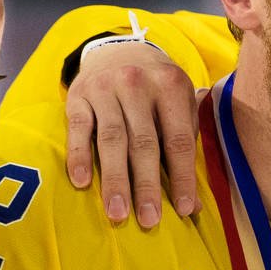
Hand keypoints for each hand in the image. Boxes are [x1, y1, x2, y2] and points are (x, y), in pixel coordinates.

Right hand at [65, 36, 200, 226]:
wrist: (117, 49)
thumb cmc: (155, 89)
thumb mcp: (179, 105)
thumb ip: (185, 148)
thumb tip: (192, 204)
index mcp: (171, 86)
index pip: (178, 140)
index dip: (181, 176)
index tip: (182, 209)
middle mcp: (138, 84)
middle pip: (144, 143)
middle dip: (147, 185)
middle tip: (149, 220)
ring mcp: (105, 88)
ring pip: (112, 140)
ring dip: (115, 180)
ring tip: (117, 213)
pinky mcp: (78, 95)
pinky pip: (79, 129)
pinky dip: (79, 156)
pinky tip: (81, 182)